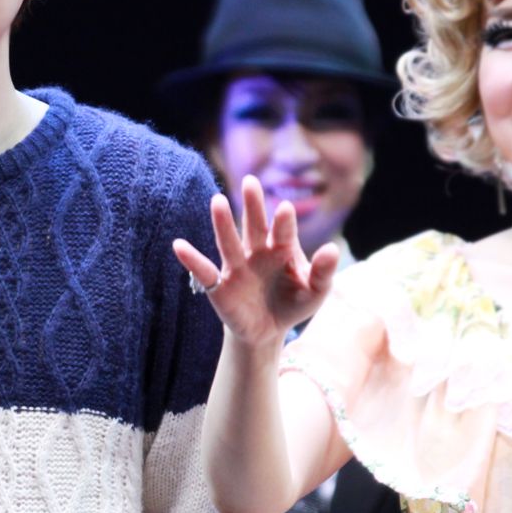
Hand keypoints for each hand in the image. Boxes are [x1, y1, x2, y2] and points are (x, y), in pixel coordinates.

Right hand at [173, 175, 338, 346]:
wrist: (268, 331)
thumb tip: (333, 248)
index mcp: (282, 249)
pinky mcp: (219, 285)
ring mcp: (236, 267)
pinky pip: (203, 270)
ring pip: (228, 242)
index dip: (283, 222)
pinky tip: (179, 245)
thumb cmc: (293, 304)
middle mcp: (257, 252)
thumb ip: (323, 272)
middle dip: (252, 205)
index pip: (283, 232)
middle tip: (250, 181)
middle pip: (254, 226)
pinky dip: (191, 259)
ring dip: (222, 223)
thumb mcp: (315, 292)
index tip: (284, 208)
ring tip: (217, 200)